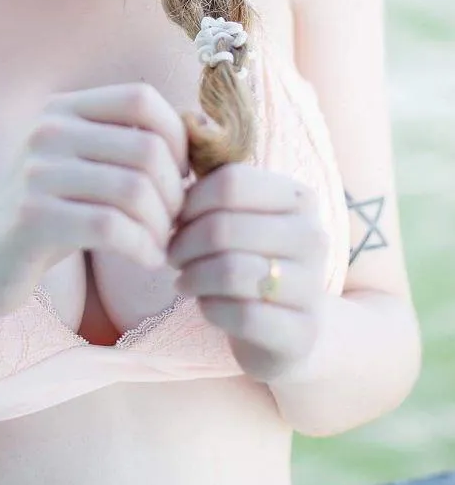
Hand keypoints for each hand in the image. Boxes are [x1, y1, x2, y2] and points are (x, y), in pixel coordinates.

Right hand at [0, 82, 188, 325]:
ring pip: (135, 190)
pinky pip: (112, 227)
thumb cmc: (49, 218)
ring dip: (162, 227)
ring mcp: (35, 173)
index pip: (141, 98)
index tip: (181, 178)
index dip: (177, 137)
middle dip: (175, 193)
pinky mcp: (32, 218)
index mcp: (62, 108)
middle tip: (174, 223)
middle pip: (147, 148)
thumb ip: (126, 143)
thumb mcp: (80, 167)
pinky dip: (144, 249)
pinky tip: (147, 261)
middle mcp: (46, 130)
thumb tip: (205, 127)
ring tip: (160, 245)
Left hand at [165, 162, 329, 382]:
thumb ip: (214, 186)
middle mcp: (313, 237)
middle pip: (224, 227)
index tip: (175, 219)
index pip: (231, 182)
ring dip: (193, 276)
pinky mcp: (301, 333)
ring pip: (231, 272)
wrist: (291, 328)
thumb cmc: (251, 258)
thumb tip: (177, 152)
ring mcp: (312, 287)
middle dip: (184, 243)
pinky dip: (210, 309)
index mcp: (299, 197)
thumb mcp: (241, 216)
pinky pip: (241, 315)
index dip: (191, 201)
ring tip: (183, 279)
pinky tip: (205, 305)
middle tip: (172, 254)